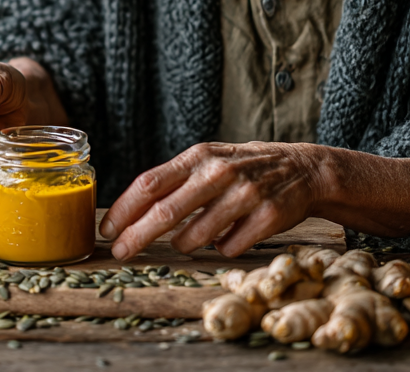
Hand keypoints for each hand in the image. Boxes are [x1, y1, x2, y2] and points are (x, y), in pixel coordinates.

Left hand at [98, 141, 321, 260]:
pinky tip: (232, 234)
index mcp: (198, 157)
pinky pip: (228, 248)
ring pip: (194, 237)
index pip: (149, 183)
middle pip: (164, 213)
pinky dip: (223, 247)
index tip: (107, 231)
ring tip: (194, 237)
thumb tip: (130, 212)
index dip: (124, 210)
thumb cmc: (242, 168)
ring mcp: (244, 195)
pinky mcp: (266, 217)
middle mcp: (218, 173)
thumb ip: (174, 181)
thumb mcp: (207, 161)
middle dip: (136, 238)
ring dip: (186, 244)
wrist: (301, 169)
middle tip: (119, 254)